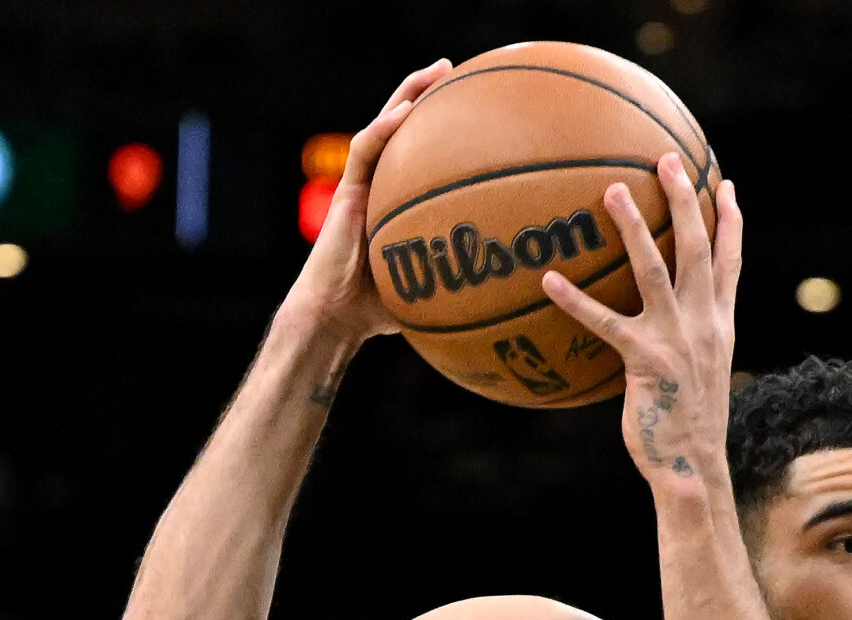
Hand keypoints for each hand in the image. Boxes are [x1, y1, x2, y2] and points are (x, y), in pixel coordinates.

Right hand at [280, 60, 452, 343]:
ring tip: (435, 72)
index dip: (444, 127)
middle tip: (455, 70)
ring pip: (384, 127)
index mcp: (399, 198)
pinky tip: (404, 113)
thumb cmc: (382, 310)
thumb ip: (463, 275)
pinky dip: (383, 129)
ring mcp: (362, 185)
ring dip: (407, 96)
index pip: (422, 153)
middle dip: (427, 95)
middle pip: (404, 128)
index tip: (476, 106)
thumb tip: (514, 285)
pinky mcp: (346, 192)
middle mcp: (381, 184)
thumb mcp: (433, 285)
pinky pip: (364, 151)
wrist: (337, 316)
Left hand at [541, 155, 742, 488]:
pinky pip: (605, 323)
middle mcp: (704, 324)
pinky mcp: (645, 361)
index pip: (731, 263)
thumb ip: (688, 338)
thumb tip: (664, 321)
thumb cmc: (688, 423)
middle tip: (667, 159)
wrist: (692, 465)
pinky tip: (549, 280)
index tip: (726, 184)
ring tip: (613, 192)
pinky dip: (576, 301)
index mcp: (720, 324)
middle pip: (698, 249)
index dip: (731, 222)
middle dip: (686, 200)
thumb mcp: (700, 374)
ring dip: (634, 229)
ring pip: (656, 270)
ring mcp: (676, 340)